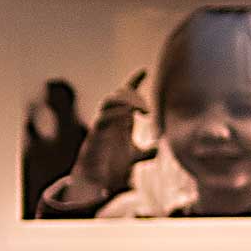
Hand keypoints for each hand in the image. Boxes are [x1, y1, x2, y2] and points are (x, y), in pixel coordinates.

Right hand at [63, 71, 152, 200]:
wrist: (93, 179)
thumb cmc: (110, 166)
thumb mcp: (133, 157)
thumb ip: (146, 152)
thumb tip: (157, 149)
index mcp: (119, 119)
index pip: (125, 95)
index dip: (133, 81)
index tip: (144, 70)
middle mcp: (110, 118)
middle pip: (118, 94)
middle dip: (133, 94)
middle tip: (147, 109)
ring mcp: (101, 125)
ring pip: (109, 101)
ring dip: (125, 101)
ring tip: (141, 110)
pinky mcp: (95, 135)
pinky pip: (103, 118)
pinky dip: (115, 115)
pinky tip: (127, 117)